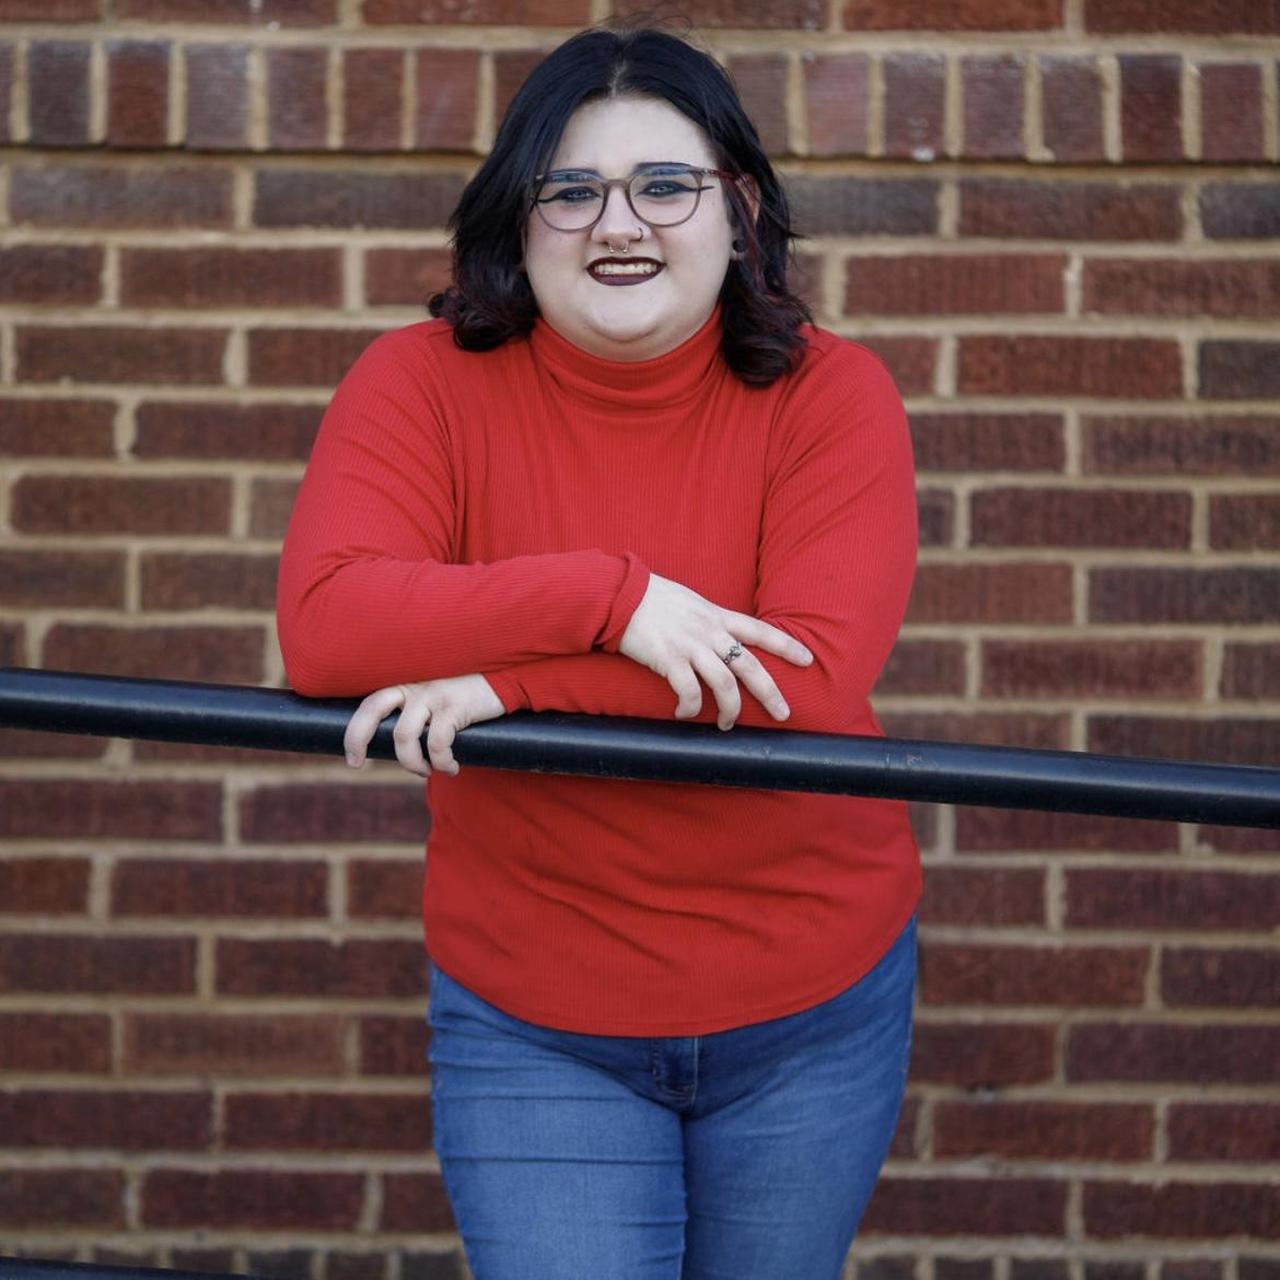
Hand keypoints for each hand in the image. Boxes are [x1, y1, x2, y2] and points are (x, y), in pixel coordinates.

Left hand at [343, 674, 504, 777]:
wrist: (502, 685)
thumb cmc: (465, 704)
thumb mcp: (434, 707)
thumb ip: (416, 720)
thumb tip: (399, 754)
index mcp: (406, 689)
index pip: (369, 705)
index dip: (353, 731)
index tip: (353, 759)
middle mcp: (414, 688)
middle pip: (373, 709)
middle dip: (358, 738)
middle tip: (358, 764)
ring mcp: (433, 696)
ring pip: (404, 735)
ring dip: (411, 763)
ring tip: (427, 771)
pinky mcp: (454, 707)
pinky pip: (437, 743)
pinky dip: (442, 763)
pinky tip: (452, 768)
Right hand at [618, 573, 813, 729]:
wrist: (619, 594)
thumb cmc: (650, 598)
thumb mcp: (689, 602)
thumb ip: (706, 619)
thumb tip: (717, 636)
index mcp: (717, 616)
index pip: (760, 630)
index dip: (786, 645)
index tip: (808, 660)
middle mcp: (709, 631)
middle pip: (750, 665)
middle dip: (771, 693)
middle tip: (784, 714)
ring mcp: (690, 646)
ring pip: (724, 684)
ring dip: (730, 710)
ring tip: (727, 724)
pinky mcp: (668, 660)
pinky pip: (688, 692)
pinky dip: (689, 708)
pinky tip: (684, 714)